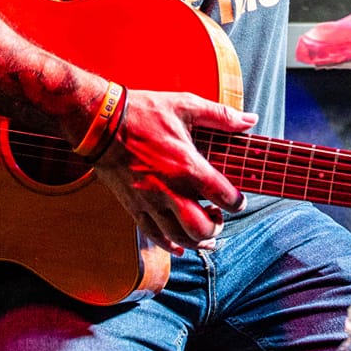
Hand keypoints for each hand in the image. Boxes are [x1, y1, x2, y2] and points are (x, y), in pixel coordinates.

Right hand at [88, 88, 251, 253]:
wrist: (100, 121)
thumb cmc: (143, 111)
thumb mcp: (185, 105)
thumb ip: (221, 115)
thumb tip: (251, 119)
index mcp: (186, 164)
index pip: (222, 196)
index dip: (237, 203)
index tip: (239, 201)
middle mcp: (169, 188)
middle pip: (200, 227)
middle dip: (215, 227)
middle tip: (218, 216)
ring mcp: (149, 201)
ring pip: (178, 237)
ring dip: (197, 240)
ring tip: (205, 232)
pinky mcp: (133, 206)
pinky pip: (154, 235)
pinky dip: (170, 245)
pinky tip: (180, 245)